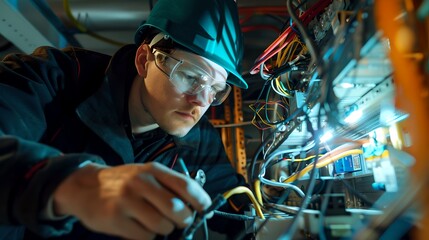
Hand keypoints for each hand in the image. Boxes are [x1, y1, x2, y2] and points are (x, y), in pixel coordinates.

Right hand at [53, 162, 211, 239]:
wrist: (85, 187)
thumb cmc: (123, 183)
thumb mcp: (146, 174)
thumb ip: (169, 186)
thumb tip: (196, 207)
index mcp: (153, 170)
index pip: (186, 186)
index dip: (200, 201)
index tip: (204, 210)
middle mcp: (141, 182)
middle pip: (177, 209)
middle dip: (184, 221)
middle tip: (180, 222)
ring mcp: (127, 200)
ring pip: (162, 226)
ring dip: (164, 230)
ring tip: (156, 224)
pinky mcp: (115, 219)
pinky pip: (144, 237)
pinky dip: (148, 237)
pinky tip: (140, 228)